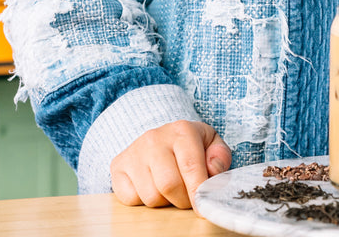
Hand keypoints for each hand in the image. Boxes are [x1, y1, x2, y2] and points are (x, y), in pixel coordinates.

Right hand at [110, 120, 231, 209]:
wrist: (160, 137)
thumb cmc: (189, 145)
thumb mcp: (210, 144)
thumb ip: (220, 157)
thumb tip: (213, 172)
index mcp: (182, 130)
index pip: (191, 166)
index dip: (198, 192)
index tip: (202, 209)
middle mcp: (155, 138)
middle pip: (169, 185)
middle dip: (183, 199)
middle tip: (188, 197)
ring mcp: (134, 151)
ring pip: (151, 196)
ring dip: (164, 201)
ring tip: (170, 188)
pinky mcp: (118, 165)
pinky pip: (131, 198)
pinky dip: (143, 200)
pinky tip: (151, 185)